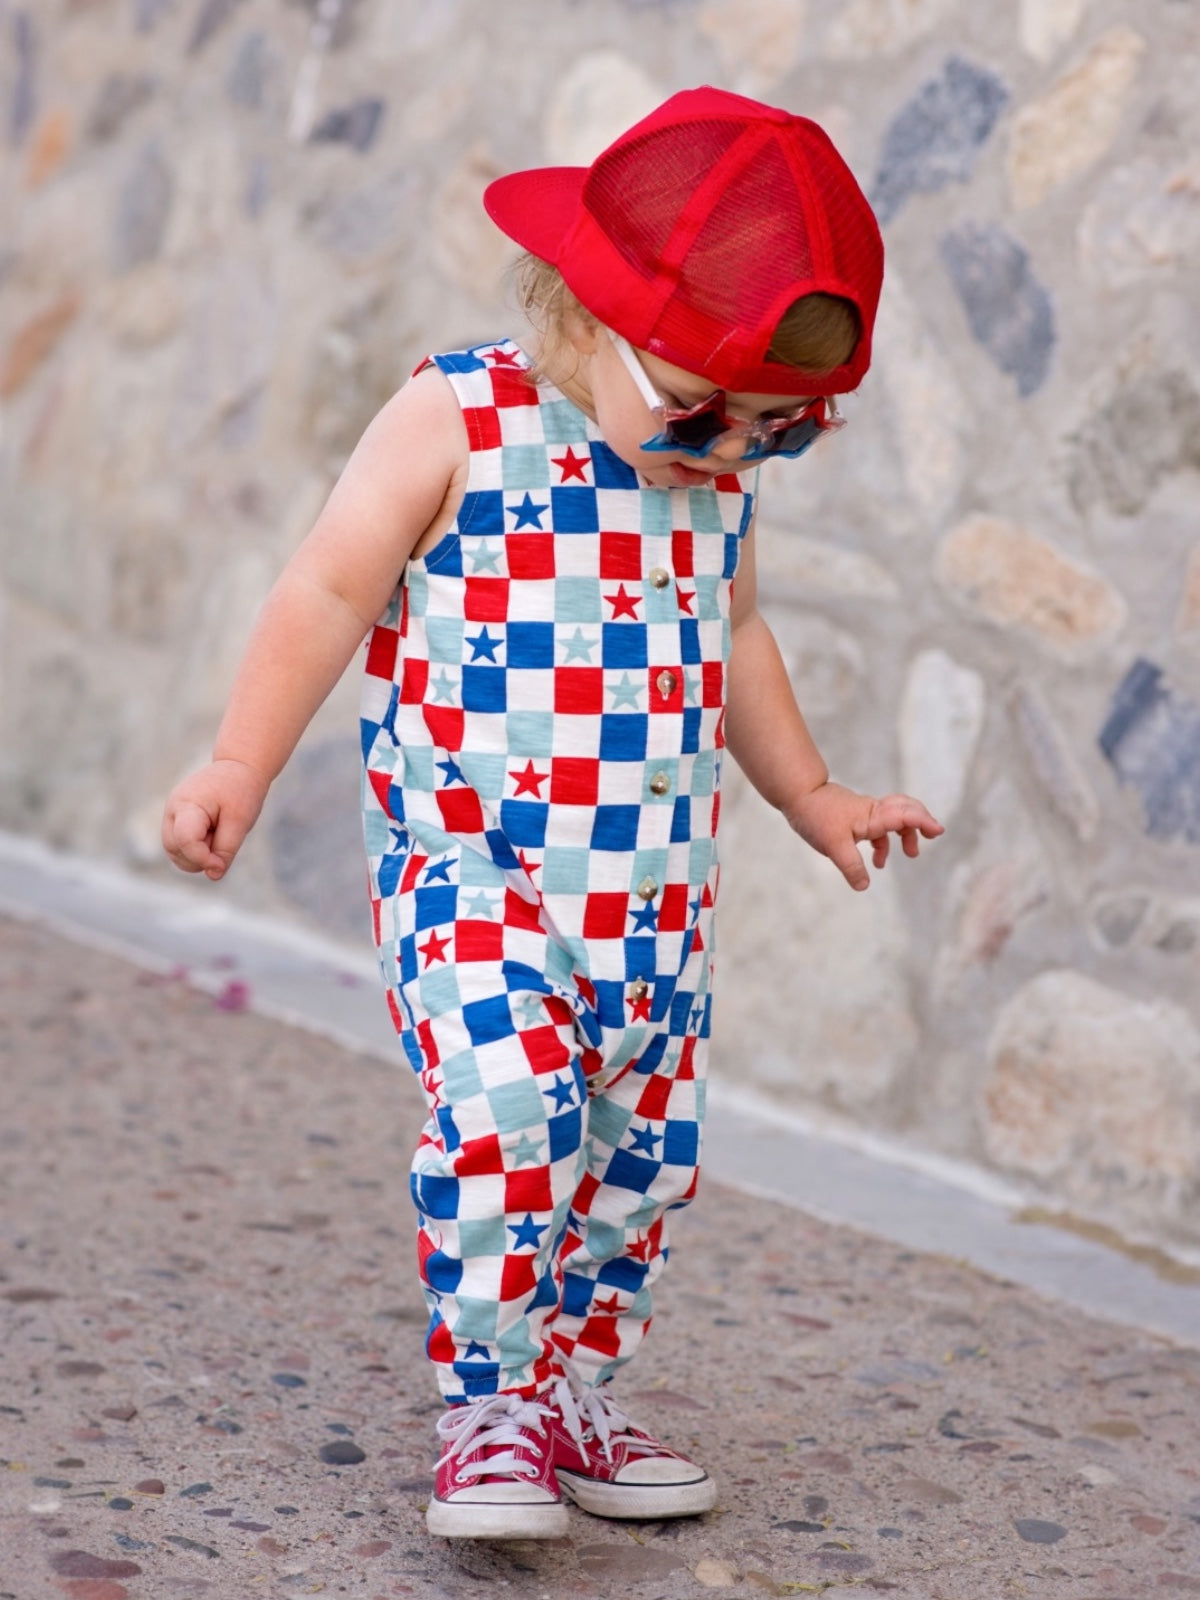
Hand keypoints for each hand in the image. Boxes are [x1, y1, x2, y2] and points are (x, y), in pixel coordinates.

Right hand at [161, 759, 269, 879]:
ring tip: (218, 836)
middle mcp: (173, 809)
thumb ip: (226, 849)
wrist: (239, 767)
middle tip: (223, 844)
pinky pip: (180, 844)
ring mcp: (172, 814)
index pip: (184, 840)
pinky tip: (213, 835)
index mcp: (187, 803)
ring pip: (173, 850)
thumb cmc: (241, 791)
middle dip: (197, 858)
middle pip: (173, 848)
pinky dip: (196, 849)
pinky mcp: (177, 819)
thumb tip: (213, 875)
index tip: (221, 863)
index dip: (202, 858)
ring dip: (196, 855)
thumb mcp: (241, 821)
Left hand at [786, 782, 943, 891]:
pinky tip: (876, 861)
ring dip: (905, 834)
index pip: (906, 815)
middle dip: (922, 822)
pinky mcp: (856, 817)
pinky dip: (884, 842)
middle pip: (907, 810)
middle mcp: (873, 811)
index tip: (937, 831)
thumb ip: (851, 866)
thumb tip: (864, 885)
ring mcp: (865, 813)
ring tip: (910, 854)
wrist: (799, 795)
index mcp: (873, 816)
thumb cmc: (816, 816)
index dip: (924, 822)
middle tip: (932, 837)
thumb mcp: (834, 846)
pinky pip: (879, 828)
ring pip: (894, 819)